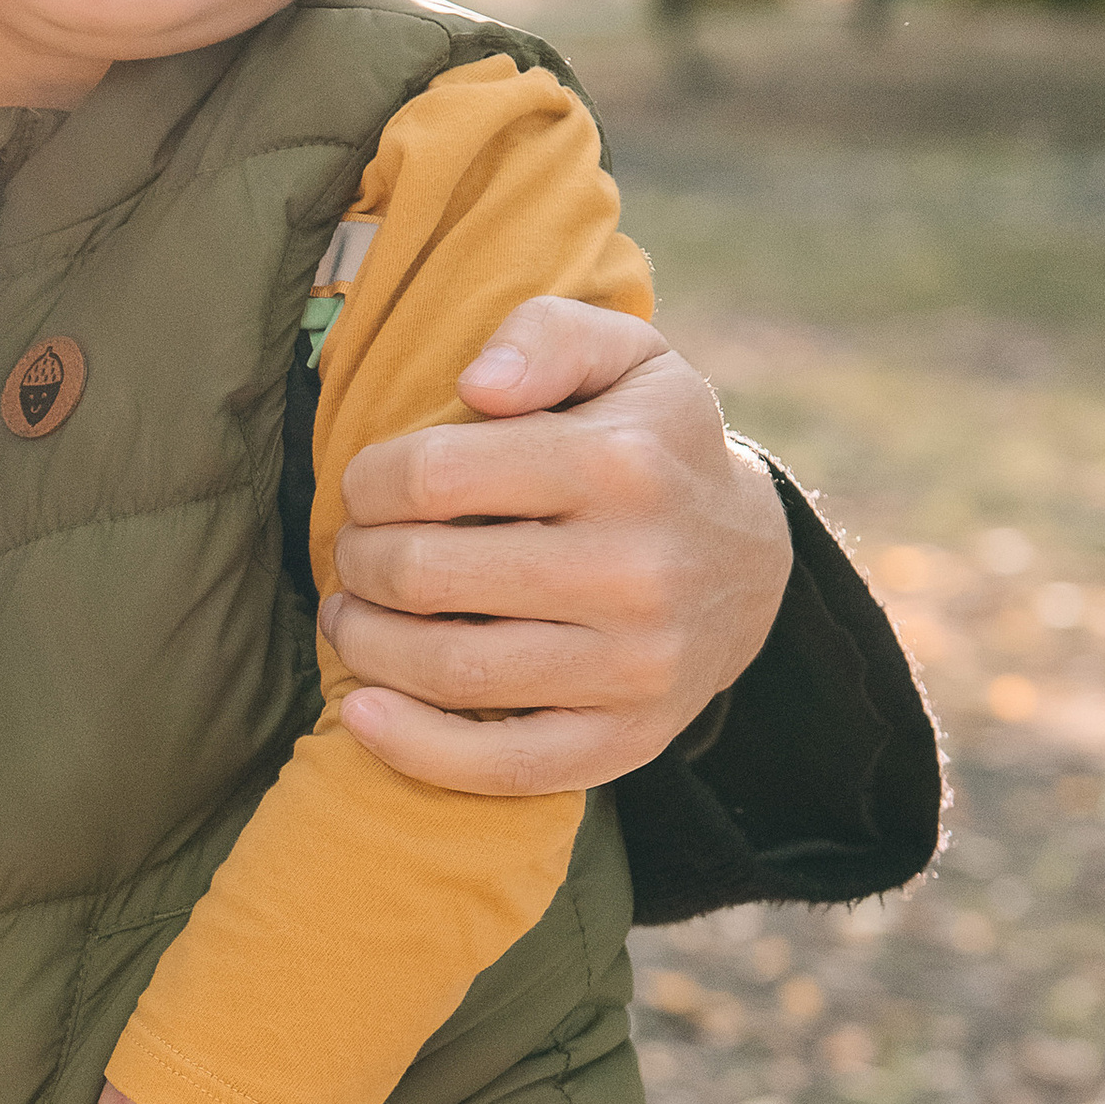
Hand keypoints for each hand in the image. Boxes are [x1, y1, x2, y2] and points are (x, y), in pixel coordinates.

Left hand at [326, 297, 791, 795]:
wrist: (754, 564)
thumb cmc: (654, 445)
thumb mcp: (624, 357)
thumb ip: (546, 336)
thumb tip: (477, 383)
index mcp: (619, 466)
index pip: (432, 477)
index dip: (367, 484)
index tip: (365, 488)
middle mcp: (634, 571)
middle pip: (426, 576)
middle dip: (358, 563)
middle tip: (352, 554)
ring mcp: (635, 667)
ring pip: (451, 672)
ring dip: (366, 646)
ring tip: (350, 618)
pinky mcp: (627, 741)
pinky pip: (502, 766)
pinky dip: (414, 748)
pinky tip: (361, 712)